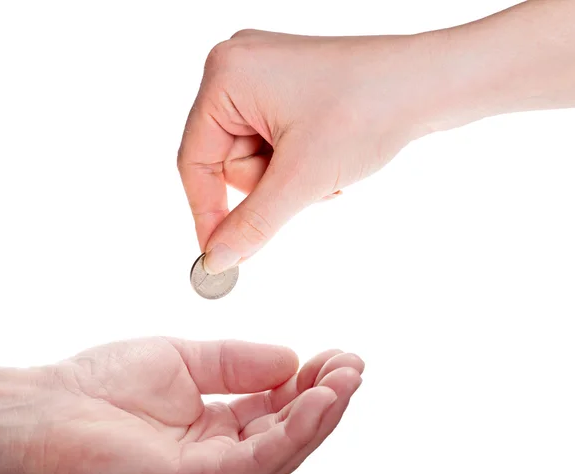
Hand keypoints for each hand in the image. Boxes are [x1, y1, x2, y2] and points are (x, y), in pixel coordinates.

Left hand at [0, 338, 363, 473]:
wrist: (49, 404)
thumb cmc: (105, 383)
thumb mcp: (188, 359)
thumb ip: (239, 363)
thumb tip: (291, 359)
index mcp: (217, 429)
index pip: (278, 411)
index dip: (310, 383)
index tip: (338, 354)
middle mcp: (219, 459)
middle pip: (288, 434)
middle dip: (326, 399)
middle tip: (353, 364)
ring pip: (283, 452)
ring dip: (321, 414)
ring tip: (346, 378)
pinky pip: (258, 461)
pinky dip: (294, 429)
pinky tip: (317, 399)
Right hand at [179, 3, 574, 274]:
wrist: (427, 83)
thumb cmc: (369, 110)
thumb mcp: (301, 178)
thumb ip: (252, 223)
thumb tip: (217, 259)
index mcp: (226, 76)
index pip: (194, 161)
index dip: (206, 212)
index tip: (218, 253)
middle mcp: (235, 67)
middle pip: (224, 161)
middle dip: (266, 184)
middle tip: (304, 182)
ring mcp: (260, 75)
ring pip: (251, 158)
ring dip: (284, 177)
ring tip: (322, 165)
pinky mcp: (282, 87)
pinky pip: (269, 144)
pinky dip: (294, 162)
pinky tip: (325, 152)